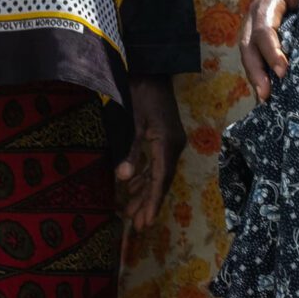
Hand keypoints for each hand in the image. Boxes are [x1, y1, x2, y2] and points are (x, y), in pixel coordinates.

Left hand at [116, 74, 184, 231]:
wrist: (151, 70)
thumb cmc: (139, 94)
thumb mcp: (132, 122)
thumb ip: (130, 151)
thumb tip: (124, 179)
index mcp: (168, 143)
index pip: (161, 178)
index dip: (154, 201)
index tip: (147, 222)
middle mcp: (174, 145)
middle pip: (162, 180)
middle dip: (149, 203)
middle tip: (138, 226)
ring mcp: (171, 141)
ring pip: (159, 173)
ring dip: (146, 192)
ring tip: (133, 213)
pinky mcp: (165, 137)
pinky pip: (156, 163)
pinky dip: (146, 177)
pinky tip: (134, 187)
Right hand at [241, 0, 298, 99]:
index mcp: (269, 1)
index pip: (264, 29)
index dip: (272, 51)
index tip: (283, 71)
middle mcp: (256, 14)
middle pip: (248, 45)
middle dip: (256, 71)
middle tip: (267, 94)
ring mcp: (253, 24)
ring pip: (247, 52)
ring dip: (255, 76)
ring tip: (264, 99)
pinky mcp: (258, 34)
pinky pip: (254, 54)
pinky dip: (259, 73)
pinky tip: (266, 92)